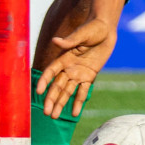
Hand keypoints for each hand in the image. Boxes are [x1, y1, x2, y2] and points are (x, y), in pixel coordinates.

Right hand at [37, 0, 121, 118]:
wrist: (106, 29)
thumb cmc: (92, 28)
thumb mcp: (82, 34)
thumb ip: (70, 40)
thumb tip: (55, 40)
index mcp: (64, 57)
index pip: (51, 71)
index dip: (44, 81)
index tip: (38, 91)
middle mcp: (69, 67)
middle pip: (57, 85)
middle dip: (51, 99)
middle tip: (46, 112)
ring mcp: (78, 73)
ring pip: (67, 91)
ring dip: (61, 103)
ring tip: (54, 116)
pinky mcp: (89, 76)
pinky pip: (83, 91)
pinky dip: (79, 102)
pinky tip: (74, 113)